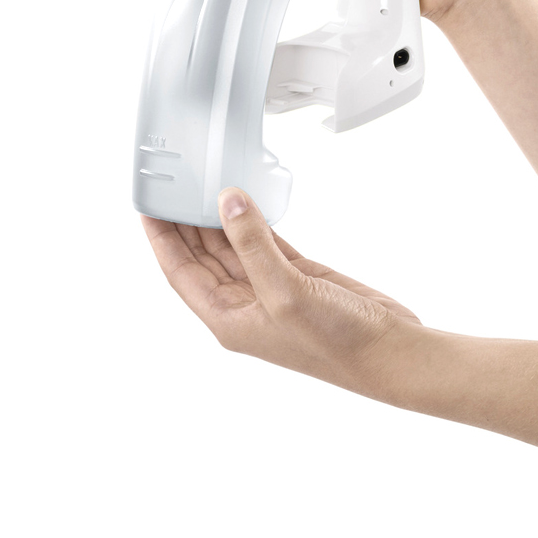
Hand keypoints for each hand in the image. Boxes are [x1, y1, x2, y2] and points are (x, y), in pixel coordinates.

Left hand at [141, 188, 420, 397]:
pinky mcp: (298, 276)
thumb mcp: (285, 292)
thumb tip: (227, 202)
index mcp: (229, 318)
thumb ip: (252, 245)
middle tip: (173, 184)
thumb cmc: (338, 342)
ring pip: (232, 246)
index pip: (180, 272)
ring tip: (201, 185)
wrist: (390, 353)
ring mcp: (271, 289)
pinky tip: (244, 200)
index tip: (148, 206)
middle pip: (201, 257)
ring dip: (216, 218)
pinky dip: (254, 221)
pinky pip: (264, 242)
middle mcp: (245, 305)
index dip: (161, 239)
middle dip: (183, 223)